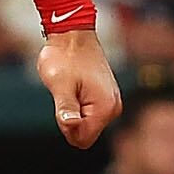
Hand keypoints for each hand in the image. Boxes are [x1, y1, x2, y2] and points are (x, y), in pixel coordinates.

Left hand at [36, 27, 121, 148]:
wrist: (72, 34)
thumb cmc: (64, 57)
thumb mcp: (60, 84)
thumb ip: (66, 108)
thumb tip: (71, 126)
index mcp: (105, 107)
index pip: (83, 139)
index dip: (67, 127)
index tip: (63, 103)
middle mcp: (114, 107)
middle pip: (85, 133)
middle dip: (71, 119)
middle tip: (66, 94)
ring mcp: (111, 102)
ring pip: (86, 123)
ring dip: (74, 111)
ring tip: (71, 88)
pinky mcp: (106, 97)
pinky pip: (88, 113)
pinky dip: (78, 104)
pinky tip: (75, 86)